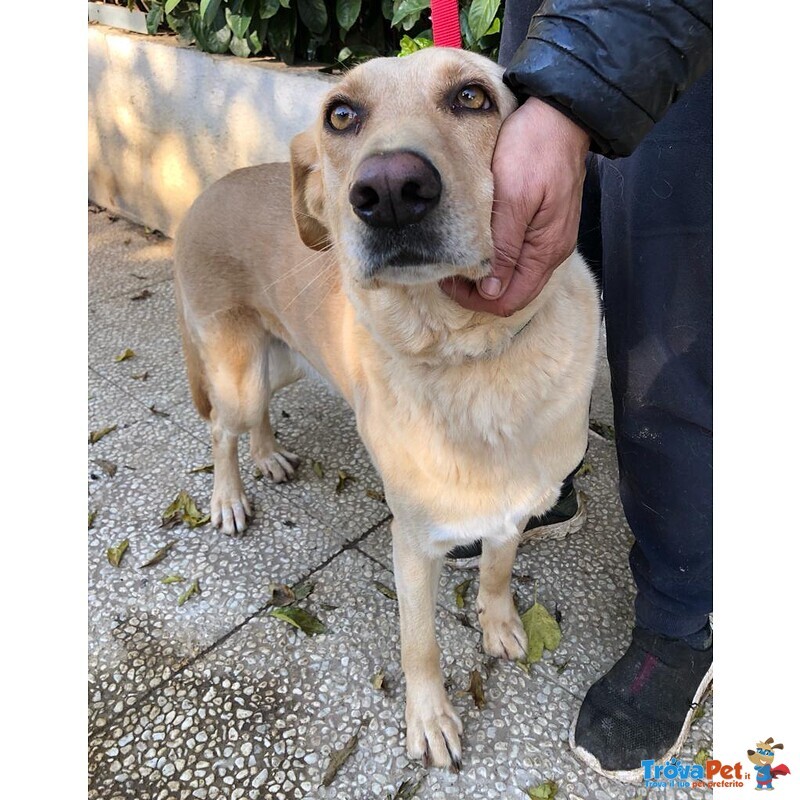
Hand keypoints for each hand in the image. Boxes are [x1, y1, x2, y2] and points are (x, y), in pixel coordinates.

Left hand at [441, 97, 589, 315]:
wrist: (561, 113)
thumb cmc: (535, 149)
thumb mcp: (513, 198)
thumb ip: (503, 247)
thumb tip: (491, 291)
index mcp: (546, 251)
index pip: (509, 301)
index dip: (477, 300)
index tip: (448, 281)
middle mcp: (551, 251)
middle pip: (512, 292)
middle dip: (478, 290)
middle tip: (447, 271)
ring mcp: (548, 238)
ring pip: (514, 275)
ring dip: (485, 274)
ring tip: (457, 256)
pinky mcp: (542, 224)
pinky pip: (518, 255)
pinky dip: (496, 257)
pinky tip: (477, 242)